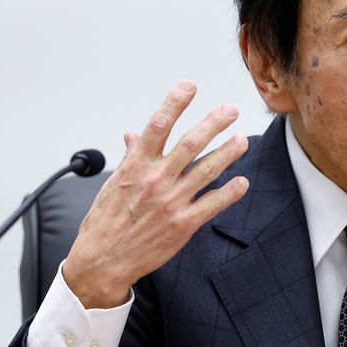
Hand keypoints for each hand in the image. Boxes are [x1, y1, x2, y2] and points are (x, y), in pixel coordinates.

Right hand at [63, 81, 249, 307]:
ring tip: (243, 140)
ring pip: (207, 170)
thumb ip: (131, 156)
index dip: (175, 103)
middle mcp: (156, 179)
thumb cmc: (106, 220)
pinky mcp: (183, 224)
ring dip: (228, 153)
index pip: (157, 125)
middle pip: (191, 143)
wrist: (103, 260)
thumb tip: (134, 135)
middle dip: (214, 124)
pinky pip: (212, 204)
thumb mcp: (114, 183)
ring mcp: (171, 201)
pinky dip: (230, 192)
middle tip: (230, 110)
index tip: (189, 86)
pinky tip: (242, 182)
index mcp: (137, 165)